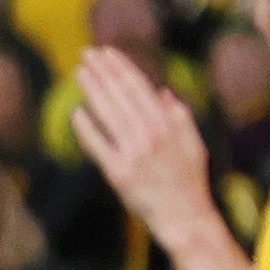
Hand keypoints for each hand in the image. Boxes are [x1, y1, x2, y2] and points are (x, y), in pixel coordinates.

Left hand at [70, 48, 219, 253]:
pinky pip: (97, 145)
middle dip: (102, 71)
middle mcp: (150, 135)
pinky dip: (85, 128)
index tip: (107, 52)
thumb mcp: (194, 143)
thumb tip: (161, 90)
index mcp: (167, 124)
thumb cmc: (190, 182)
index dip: (121, 66)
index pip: (139, 86)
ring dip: (92, 90)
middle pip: (120, 95)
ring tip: (80, 72)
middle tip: (86, 54)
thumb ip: (179, 115)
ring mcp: (133, 154)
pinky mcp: (118, 174)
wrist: (184, 218)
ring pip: (107, 114)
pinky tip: (76, 112)